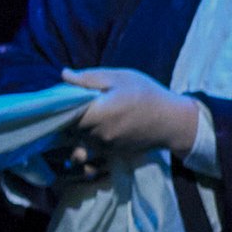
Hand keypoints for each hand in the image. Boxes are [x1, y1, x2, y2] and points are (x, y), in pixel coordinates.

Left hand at [60, 67, 202, 159]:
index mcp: (97, 114)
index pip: (64, 115)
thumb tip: (64, 74)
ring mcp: (104, 148)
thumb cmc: (147, 95)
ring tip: (80, 123)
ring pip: (76, 144)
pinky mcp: (110, 155)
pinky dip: (84, 148)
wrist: (173, 121)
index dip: (58, 108)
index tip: (60, 100)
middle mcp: (97, 135)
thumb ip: (89, 78)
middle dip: (65, 121)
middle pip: (68, 131)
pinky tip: (88, 138)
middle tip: (71, 107)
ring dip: (73, 136)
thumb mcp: (120, 78)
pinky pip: (89, 156)